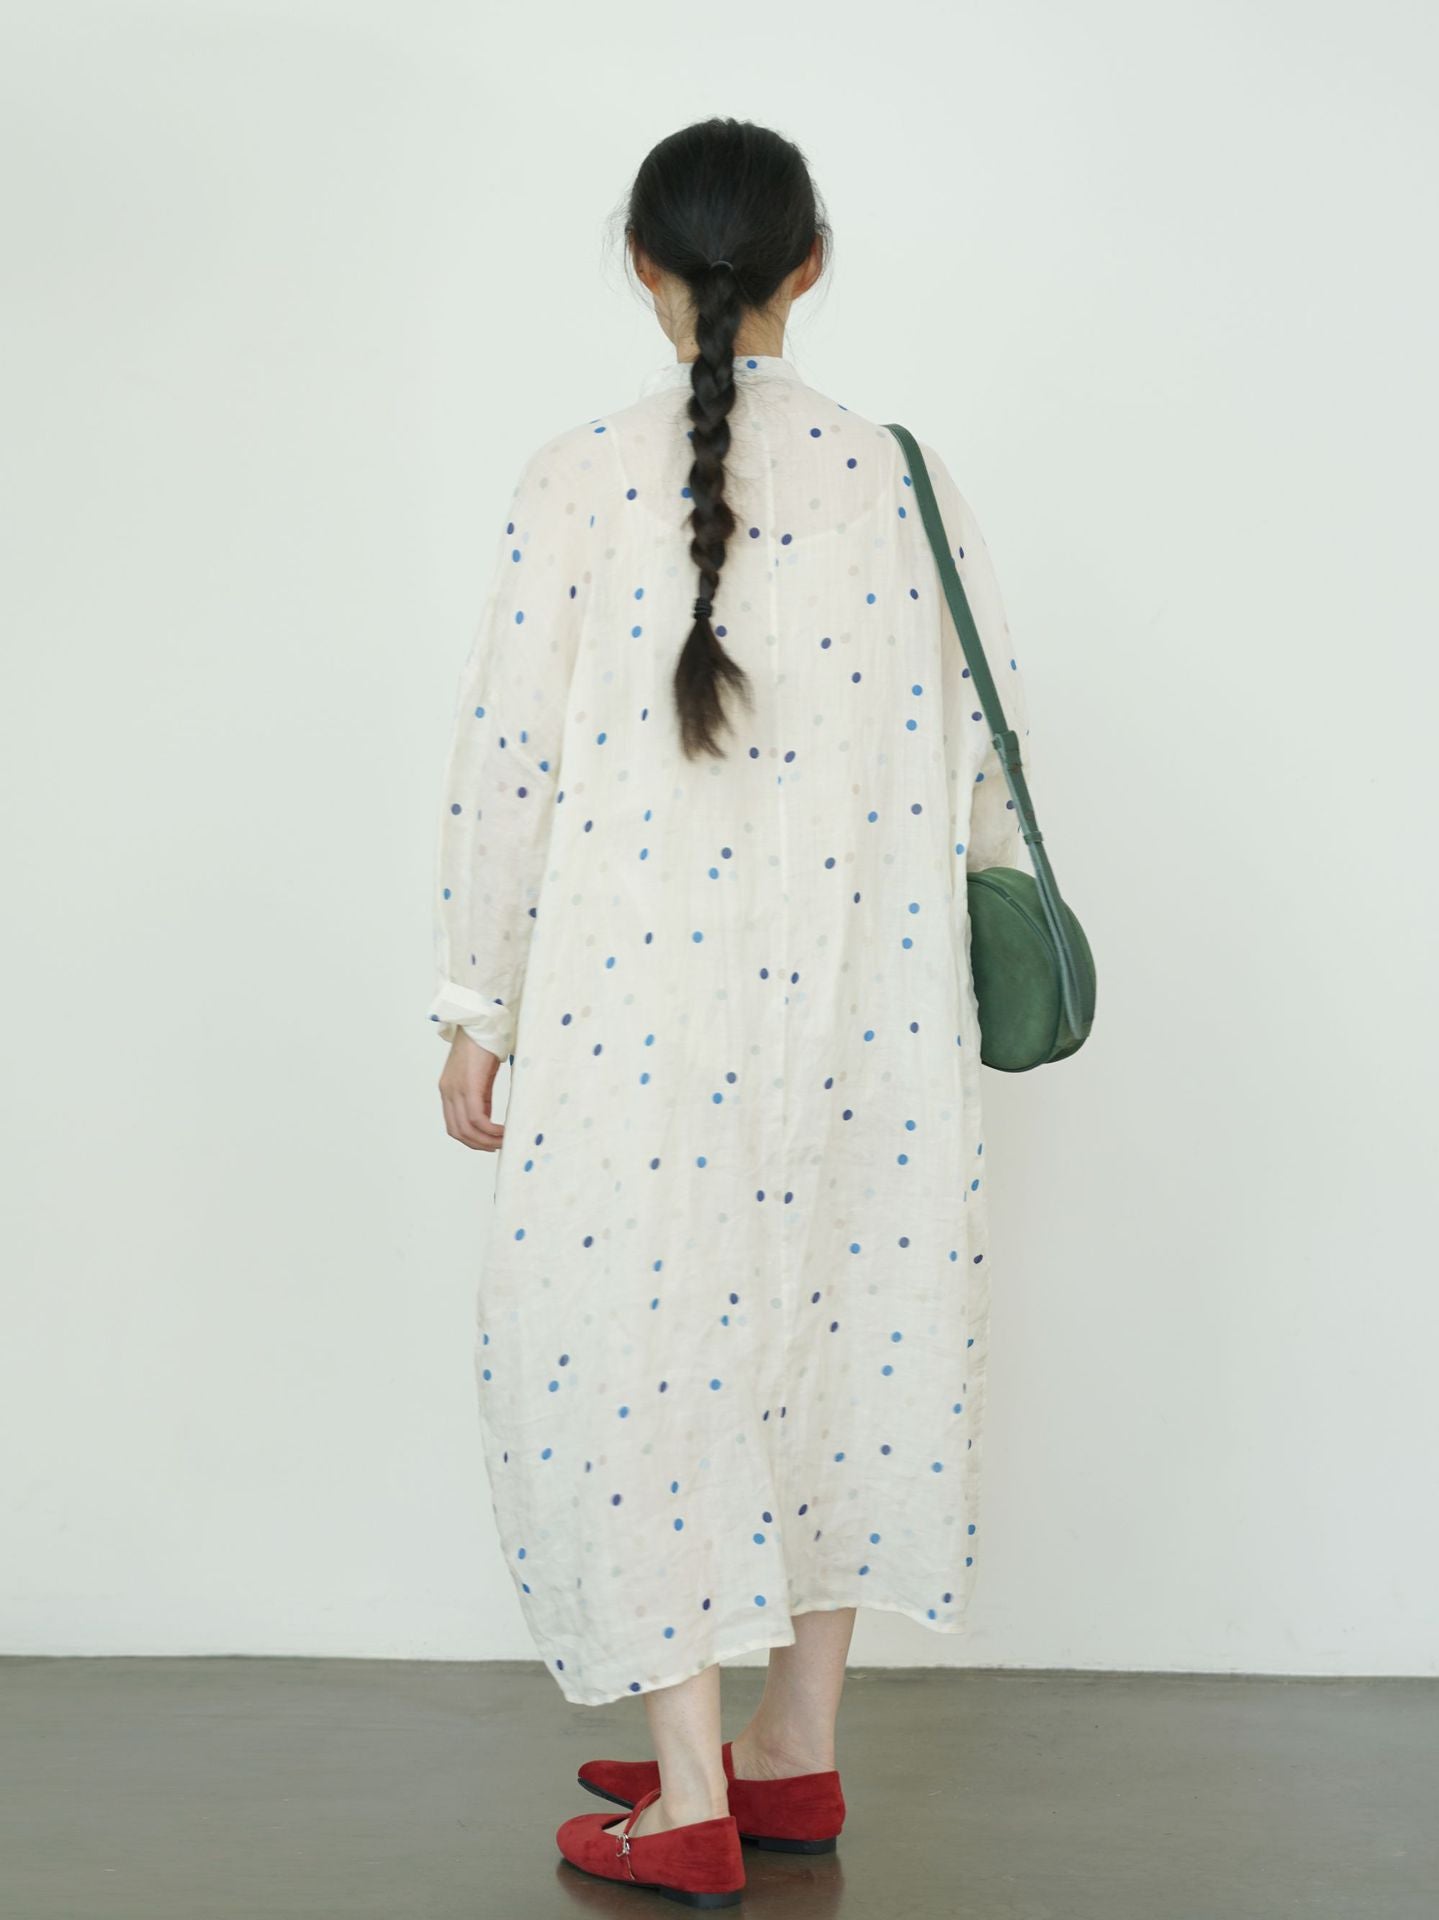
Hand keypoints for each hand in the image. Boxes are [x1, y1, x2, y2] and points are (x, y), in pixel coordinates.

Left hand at [439, 1030, 504, 1151]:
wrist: (482, 1020)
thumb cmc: (485, 1043)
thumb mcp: (480, 1075)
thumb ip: (480, 1094)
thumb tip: (489, 1115)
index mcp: (449, 1090)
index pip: (454, 1126)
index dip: (471, 1140)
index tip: (489, 1144)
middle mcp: (448, 1092)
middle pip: (458, 1132)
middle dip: (479, 1144)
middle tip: (498, 1147)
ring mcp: (456, 1089)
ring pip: (467, 1129)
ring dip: (486, 1140)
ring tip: (504, 1141)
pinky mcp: (469, 1086)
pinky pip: (476, 1119)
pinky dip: (490, 1130)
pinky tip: (504, 1131)